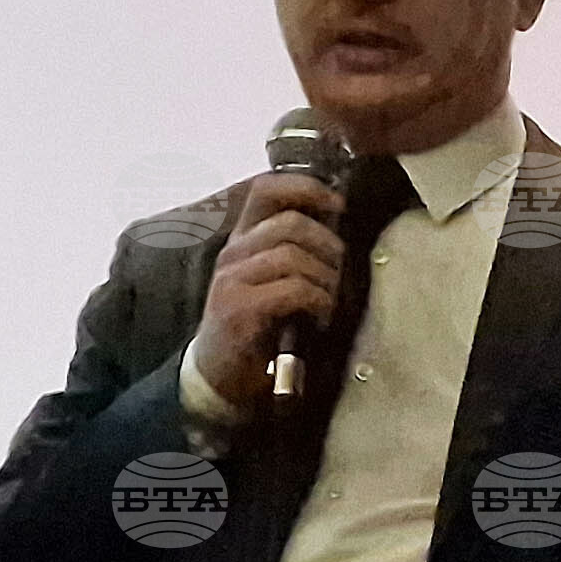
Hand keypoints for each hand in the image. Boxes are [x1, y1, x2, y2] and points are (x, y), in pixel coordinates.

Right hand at [185, 171, 349, 409]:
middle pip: (290, 223)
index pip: (265, 189)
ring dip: (326, 278)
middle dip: (328, 245)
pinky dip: (318, 301)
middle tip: (339, 273)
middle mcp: (233, 253)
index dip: (305, 187)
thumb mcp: (274, 279)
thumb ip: (295, 250)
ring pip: (293, 255)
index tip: (337, 203)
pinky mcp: (239, 308)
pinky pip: (293, 289)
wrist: (222, 374)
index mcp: (243, 239)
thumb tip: (338, 224)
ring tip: (329, 300)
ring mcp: (232, 279)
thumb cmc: (259, 324)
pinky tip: (320, 316)